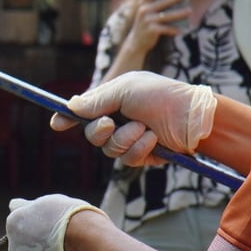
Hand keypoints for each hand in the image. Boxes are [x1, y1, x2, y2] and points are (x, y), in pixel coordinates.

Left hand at [6, 195, 97, 250]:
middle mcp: (14, 250)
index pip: (18, 224)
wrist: (89, 243)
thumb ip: (29, 208)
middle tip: (62, 241)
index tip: (50, 225)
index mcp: (14, 224)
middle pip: (26, 248)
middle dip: (40, 246)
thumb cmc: (73, 217)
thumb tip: (13, 205)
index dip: (36, 225)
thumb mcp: (49, 203)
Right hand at [53, 71, 216, 168]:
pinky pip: (128, 159)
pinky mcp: (144, 155)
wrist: (193, 116)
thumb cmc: (161, 95)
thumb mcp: (125, 90)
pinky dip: (139, 149)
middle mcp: (118, 120)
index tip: (57, 124)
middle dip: (99, 131)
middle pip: (91, 135)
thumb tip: (71, 105)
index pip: (83, 111)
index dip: (67, 118)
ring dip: (125, 139)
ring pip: (109, 150)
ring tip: (144, 128)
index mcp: (112, 101)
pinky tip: (153, 139)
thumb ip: (97, 100)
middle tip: (111, 123)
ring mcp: (131, 138)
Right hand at [119, 0, 187, 56]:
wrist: (136, 42)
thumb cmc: (145, 25)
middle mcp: (144, 11)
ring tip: (189, 11)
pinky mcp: (151, 30)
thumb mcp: (146, 13)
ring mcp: (147, 21)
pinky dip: (174, 29)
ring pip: (167, 16)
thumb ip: (155, 5)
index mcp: (143, 4)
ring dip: (179, 13)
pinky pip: (166, 29)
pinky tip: (181, 30)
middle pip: (161, 2)